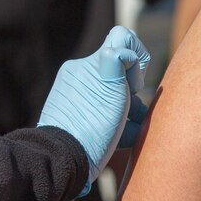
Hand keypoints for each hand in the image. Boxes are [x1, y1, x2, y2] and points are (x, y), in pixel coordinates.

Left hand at [38, 26, 149, 195]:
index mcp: (88, 65)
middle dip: (134, 93)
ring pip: (115, 95)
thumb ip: (119, 58)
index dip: (138, 58)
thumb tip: (124, 50)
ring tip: (133, 131)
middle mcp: (81, 76)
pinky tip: (126, 138)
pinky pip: (103, 111)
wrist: (62, 160)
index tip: (135, 84)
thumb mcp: (112, 88)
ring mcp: (78, 97)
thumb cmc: (92, 126)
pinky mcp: (77, 116)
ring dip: (130, 111)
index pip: (121, 39)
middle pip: (121, 72)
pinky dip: (118, 122)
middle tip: (133, 113)